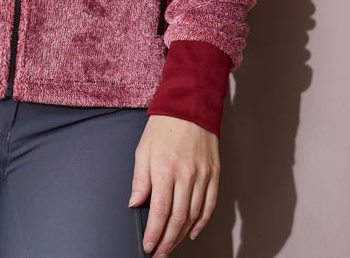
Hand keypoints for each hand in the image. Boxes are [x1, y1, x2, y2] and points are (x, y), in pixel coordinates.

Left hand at [129, 115, 219, 254]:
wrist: (189, 106)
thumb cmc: (163, 127)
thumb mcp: (143, 150)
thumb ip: (140, 180)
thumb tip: (135, 204)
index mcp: (165, 169)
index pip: (160, 211)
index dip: (154, 233)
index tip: (149, 246)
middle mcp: (186, 175)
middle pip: (178, 218)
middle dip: (167, 240)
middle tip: (159, 253)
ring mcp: (203, 176)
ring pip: (194, 215)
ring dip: (182, 235)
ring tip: (171, 245)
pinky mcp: (214, 174)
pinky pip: (209, 205)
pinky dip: (201, 223)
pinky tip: (192, 232)